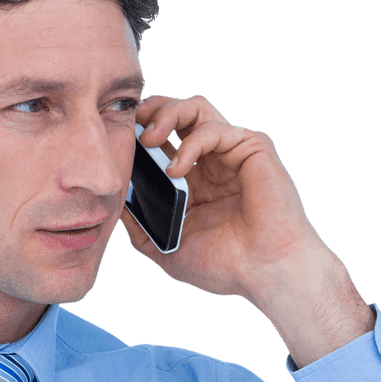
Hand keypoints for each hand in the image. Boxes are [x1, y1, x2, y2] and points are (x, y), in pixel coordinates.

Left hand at [121, 94, 373, 366]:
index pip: (165, 139)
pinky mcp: (253, 148)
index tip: (119, 138)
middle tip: (132, 124)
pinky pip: (216, 130)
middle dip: (152, 111)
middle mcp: (213, 162)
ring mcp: (233, 153)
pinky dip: (191, 143)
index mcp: (194, 181)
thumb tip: (115, 203)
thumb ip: (141, 226)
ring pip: (198, 109)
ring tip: (149, 138)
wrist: (264, 273)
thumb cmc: (226, 266)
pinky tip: (177, 168)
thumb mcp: (167, 249)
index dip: (141, 131)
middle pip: (179, 113)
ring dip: (168, 114)